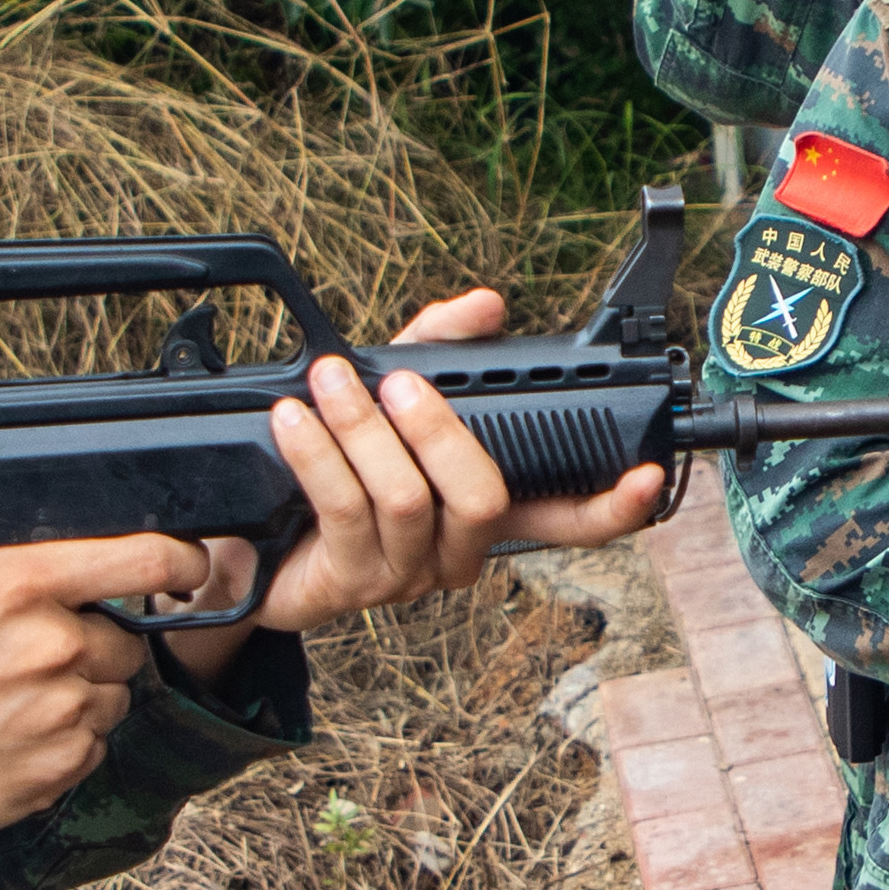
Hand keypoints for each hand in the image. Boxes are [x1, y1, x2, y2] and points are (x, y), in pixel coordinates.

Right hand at [0, 536, 199, 850]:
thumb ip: (20, 568)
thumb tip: (85, 556)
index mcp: (19, 583)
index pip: (145, 560)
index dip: (181, 563)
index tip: (190, 568)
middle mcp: (51, 642)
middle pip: (125, 642)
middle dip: (91, 650)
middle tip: (29, 664)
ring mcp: (63, 707)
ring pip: (113, 694)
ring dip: (80, 697)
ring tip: (14, 703)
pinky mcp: (65, 762)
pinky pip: (95, 742)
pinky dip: (65, 741)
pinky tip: (13, 737)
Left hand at [160, 288, 672, 676]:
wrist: (243, 541)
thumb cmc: (330, 470)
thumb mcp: (386, 398)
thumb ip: (436, 349)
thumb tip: (486, 304)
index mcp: (482, 512)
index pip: (568, 521)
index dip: (613, 506)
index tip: (645, 475)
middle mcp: (457, 553)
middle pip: (482, 498)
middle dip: (439, 430)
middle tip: (398, 381)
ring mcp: (406, 576)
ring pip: (406, 499)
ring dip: (361, 429)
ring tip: (326, 380)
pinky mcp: (349, 585)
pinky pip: (344, 510)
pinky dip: (318, 453)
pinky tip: (293, 419)